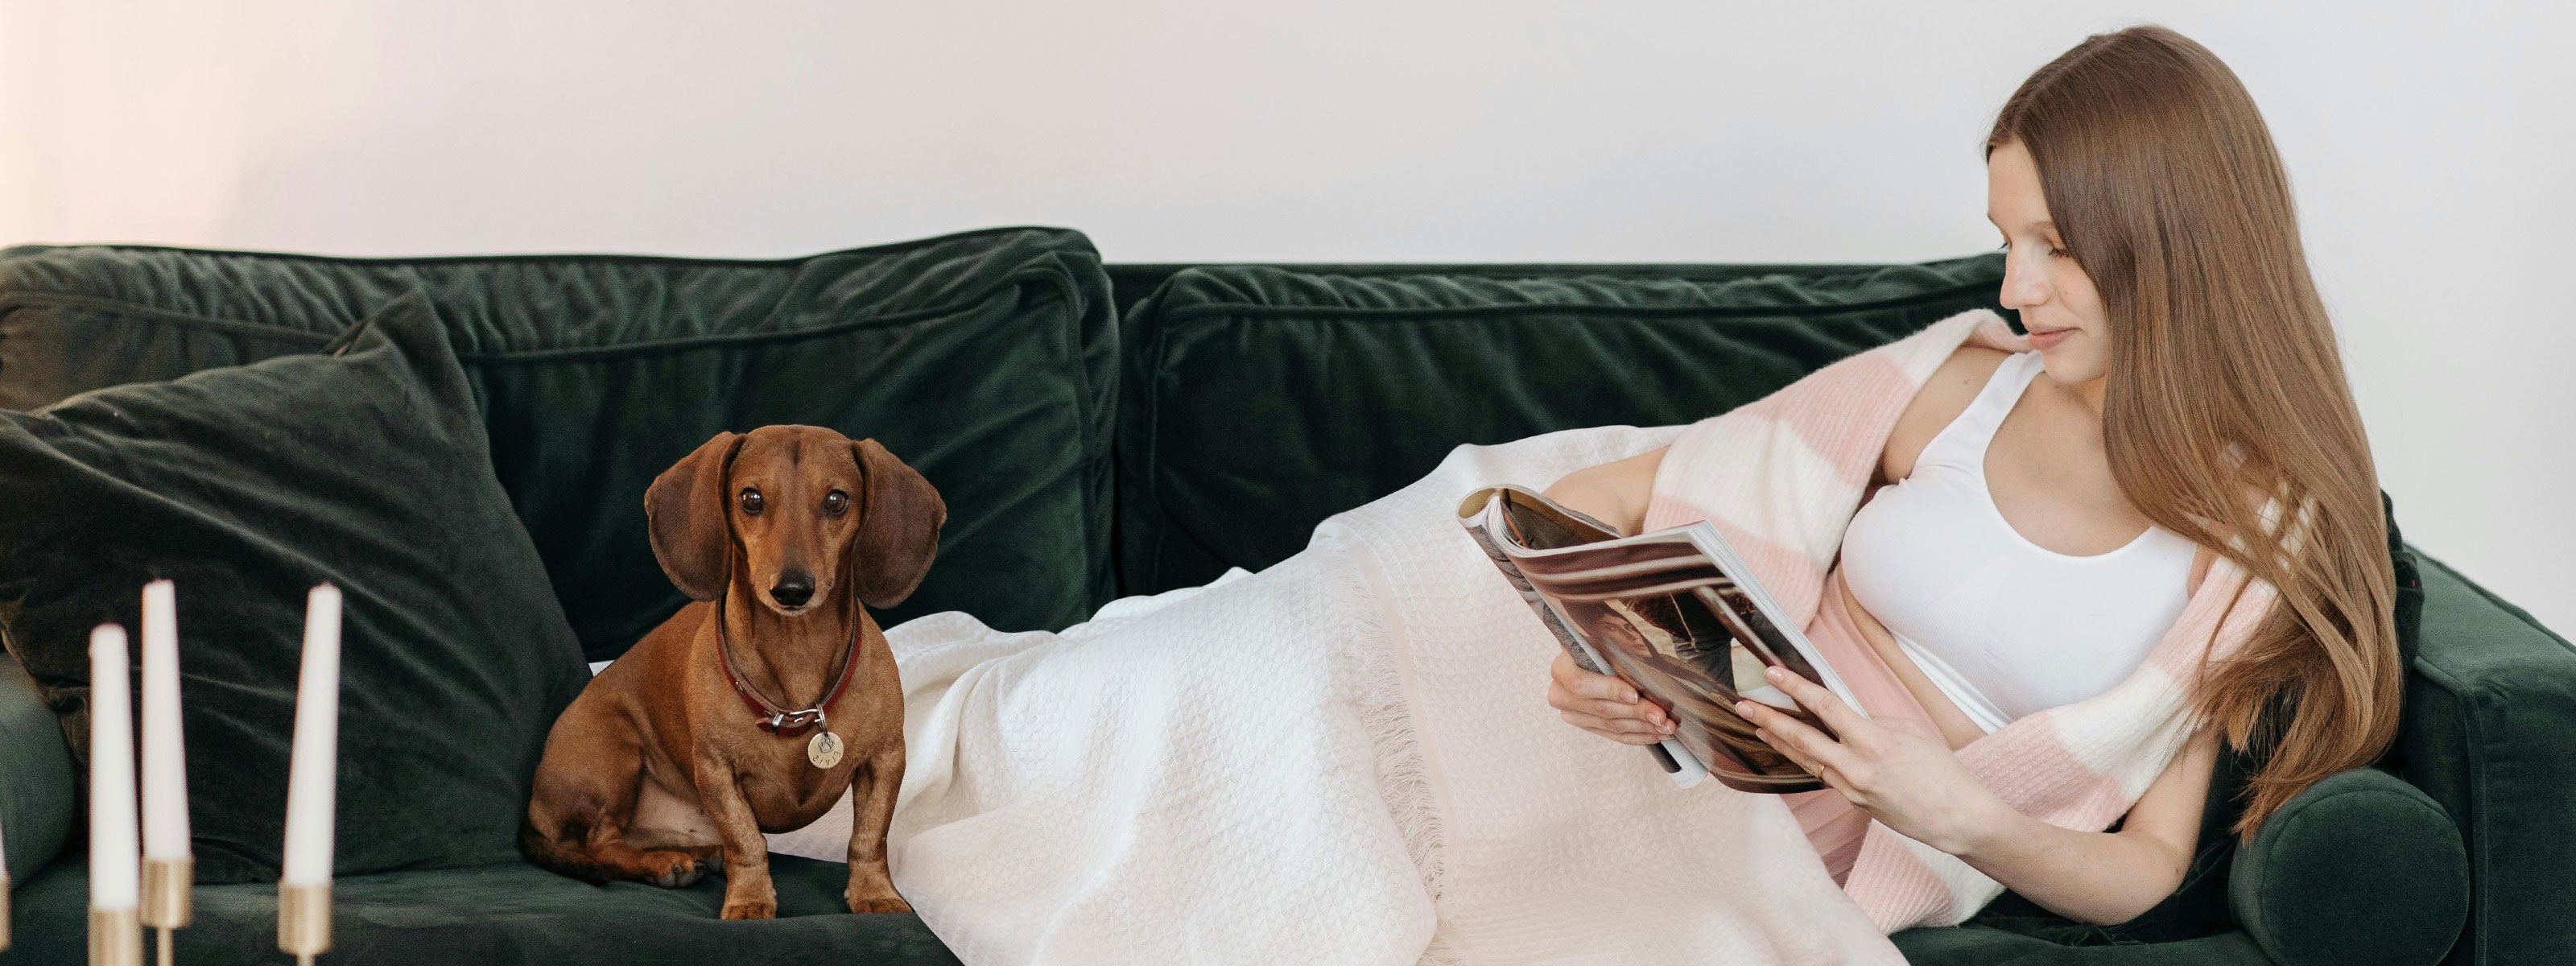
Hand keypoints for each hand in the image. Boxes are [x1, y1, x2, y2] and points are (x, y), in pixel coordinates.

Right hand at [1547, 651, 1676, 745]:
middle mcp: (1560, 694)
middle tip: (1662, 716)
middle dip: (1636, 713)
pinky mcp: (1587, 726)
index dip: (1609, 691)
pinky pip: (1614, 736)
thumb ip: (1616, 644)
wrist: (1594, 655)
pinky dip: (1638, 735)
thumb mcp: (1605, 636)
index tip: (1635, 695)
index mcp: (1561, 667)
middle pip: (1600, 709)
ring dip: (1642, 727)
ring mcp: (1572, 713)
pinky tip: (1657, 733)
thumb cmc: (1602, 643)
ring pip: (1610, 725)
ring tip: (1667, 726)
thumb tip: (1641, 652)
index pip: (1580, 684)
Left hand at [1734, 666, 2015, 854]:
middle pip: (1802, 738)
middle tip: (1743, 704)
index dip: (1796, 688)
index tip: (1773, 674)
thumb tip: (1846, 719)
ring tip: (1757, 724)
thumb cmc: (1940, 771)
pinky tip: (1791, 749)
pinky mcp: (1853, 803)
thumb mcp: (1910, 732)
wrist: (1956, 817)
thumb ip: (1873, 722)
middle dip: (1769, 719)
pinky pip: (1823, 776)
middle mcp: (1856, 767)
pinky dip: (1804, 760)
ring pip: (1806, 760)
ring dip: (1779, 741)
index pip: (1826, 708)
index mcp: (1874, 741)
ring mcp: (1851, 789)